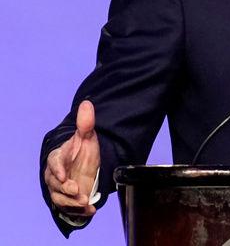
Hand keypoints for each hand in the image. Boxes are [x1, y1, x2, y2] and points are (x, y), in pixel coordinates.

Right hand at [43, 100, 100, 217]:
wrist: (84, 168)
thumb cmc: (82, 152)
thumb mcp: (87, 137)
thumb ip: (86, 123)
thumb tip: (87, 103)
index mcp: (58, 159)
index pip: (54, 163)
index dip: (57, 170)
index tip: (63, 176)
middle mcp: (55, 176)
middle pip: (55, 185)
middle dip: (65, 189)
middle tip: (77, 190)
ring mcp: (60, 190)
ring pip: (61, 199)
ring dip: (72, 202)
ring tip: (85, 202)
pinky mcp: (67, 201)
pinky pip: (70, 208)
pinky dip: (79, 211)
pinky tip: (90, 211)